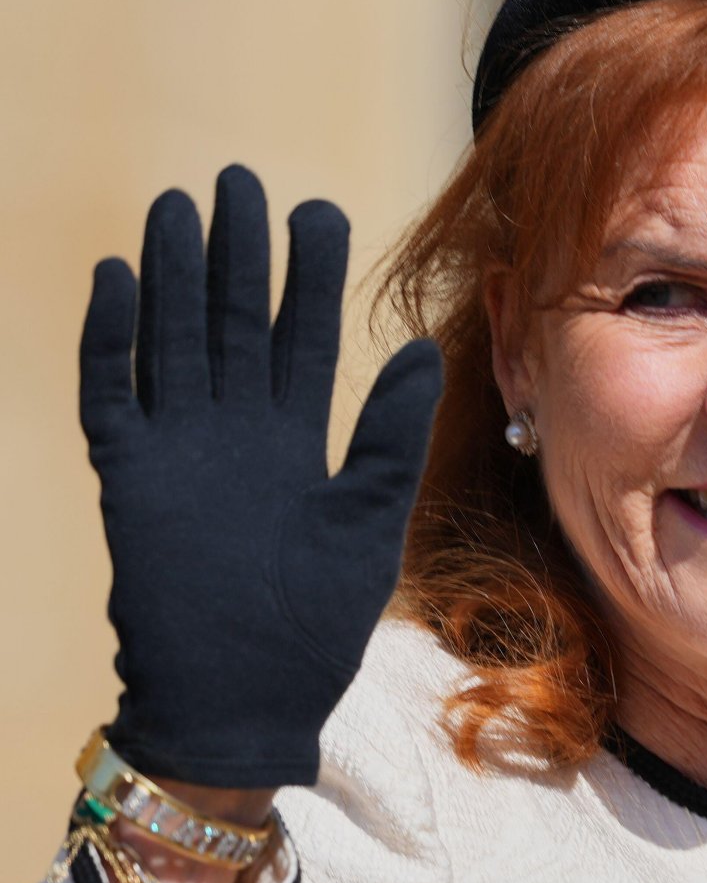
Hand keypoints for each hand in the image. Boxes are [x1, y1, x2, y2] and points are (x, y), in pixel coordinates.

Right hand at [79, 164, 441, 788]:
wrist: (242, 702)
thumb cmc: (313, 626)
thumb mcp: (369, 526)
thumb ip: (391, 439)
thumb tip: (421, 349)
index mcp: (297, 441)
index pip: (302, 338)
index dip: (308, 276)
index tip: (318, 209)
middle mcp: (236, 434)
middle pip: (233, 323)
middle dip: (238, 255)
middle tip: (240, 181)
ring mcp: (178, 451)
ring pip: (172, 341)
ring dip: (172, 277)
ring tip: (176, 208)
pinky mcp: (127, 478)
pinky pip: (110, 395)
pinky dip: (108, 340)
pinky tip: (114, 279)